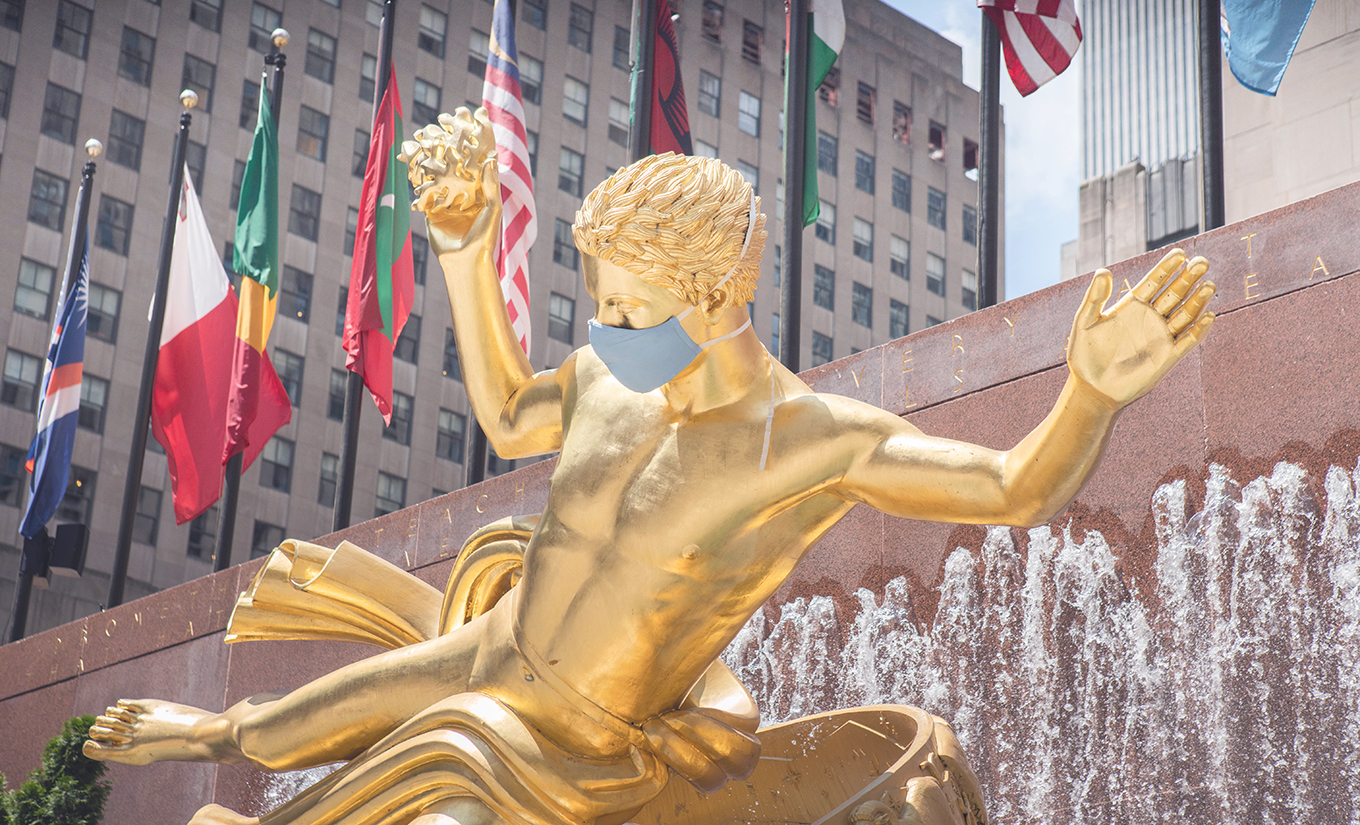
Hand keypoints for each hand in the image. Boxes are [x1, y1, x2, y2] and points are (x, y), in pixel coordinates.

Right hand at [398, 107, 499, 258]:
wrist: (465, 261)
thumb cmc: (484, 236)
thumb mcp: (492, 208)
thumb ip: (489, 185)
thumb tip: (491, 158)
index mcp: (481, 194)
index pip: (476, 165)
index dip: (472, 148)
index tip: (467, 129)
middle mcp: (464, 196)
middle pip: (455, 168)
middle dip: (448, 150)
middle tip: (441, 127)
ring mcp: (447, 202)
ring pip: (438, 176)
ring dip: (432, 160)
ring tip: (425, 140)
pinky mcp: (431, 211)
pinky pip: (424, 192)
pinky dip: (419, 178)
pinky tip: (412, 162)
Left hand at [1067, 249, 1214, 409]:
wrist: (1091, 388)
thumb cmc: (1085, 354)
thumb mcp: (1084, 322)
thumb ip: (1094, 298)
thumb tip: (1103, 271)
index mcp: (1132, 305)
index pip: (1154, 281)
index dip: (1167, 267)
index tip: (1179, 253)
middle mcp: (1151, 317)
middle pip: (1174, 293)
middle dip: (1188, 278)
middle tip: (1201, 262)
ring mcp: (1161, 336)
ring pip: (1185, 314)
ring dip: (1197, 300)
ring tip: (1208, 285)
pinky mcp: (1168, 356)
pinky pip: (1187, 341)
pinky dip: (1199, 330)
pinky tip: (1208, 317)